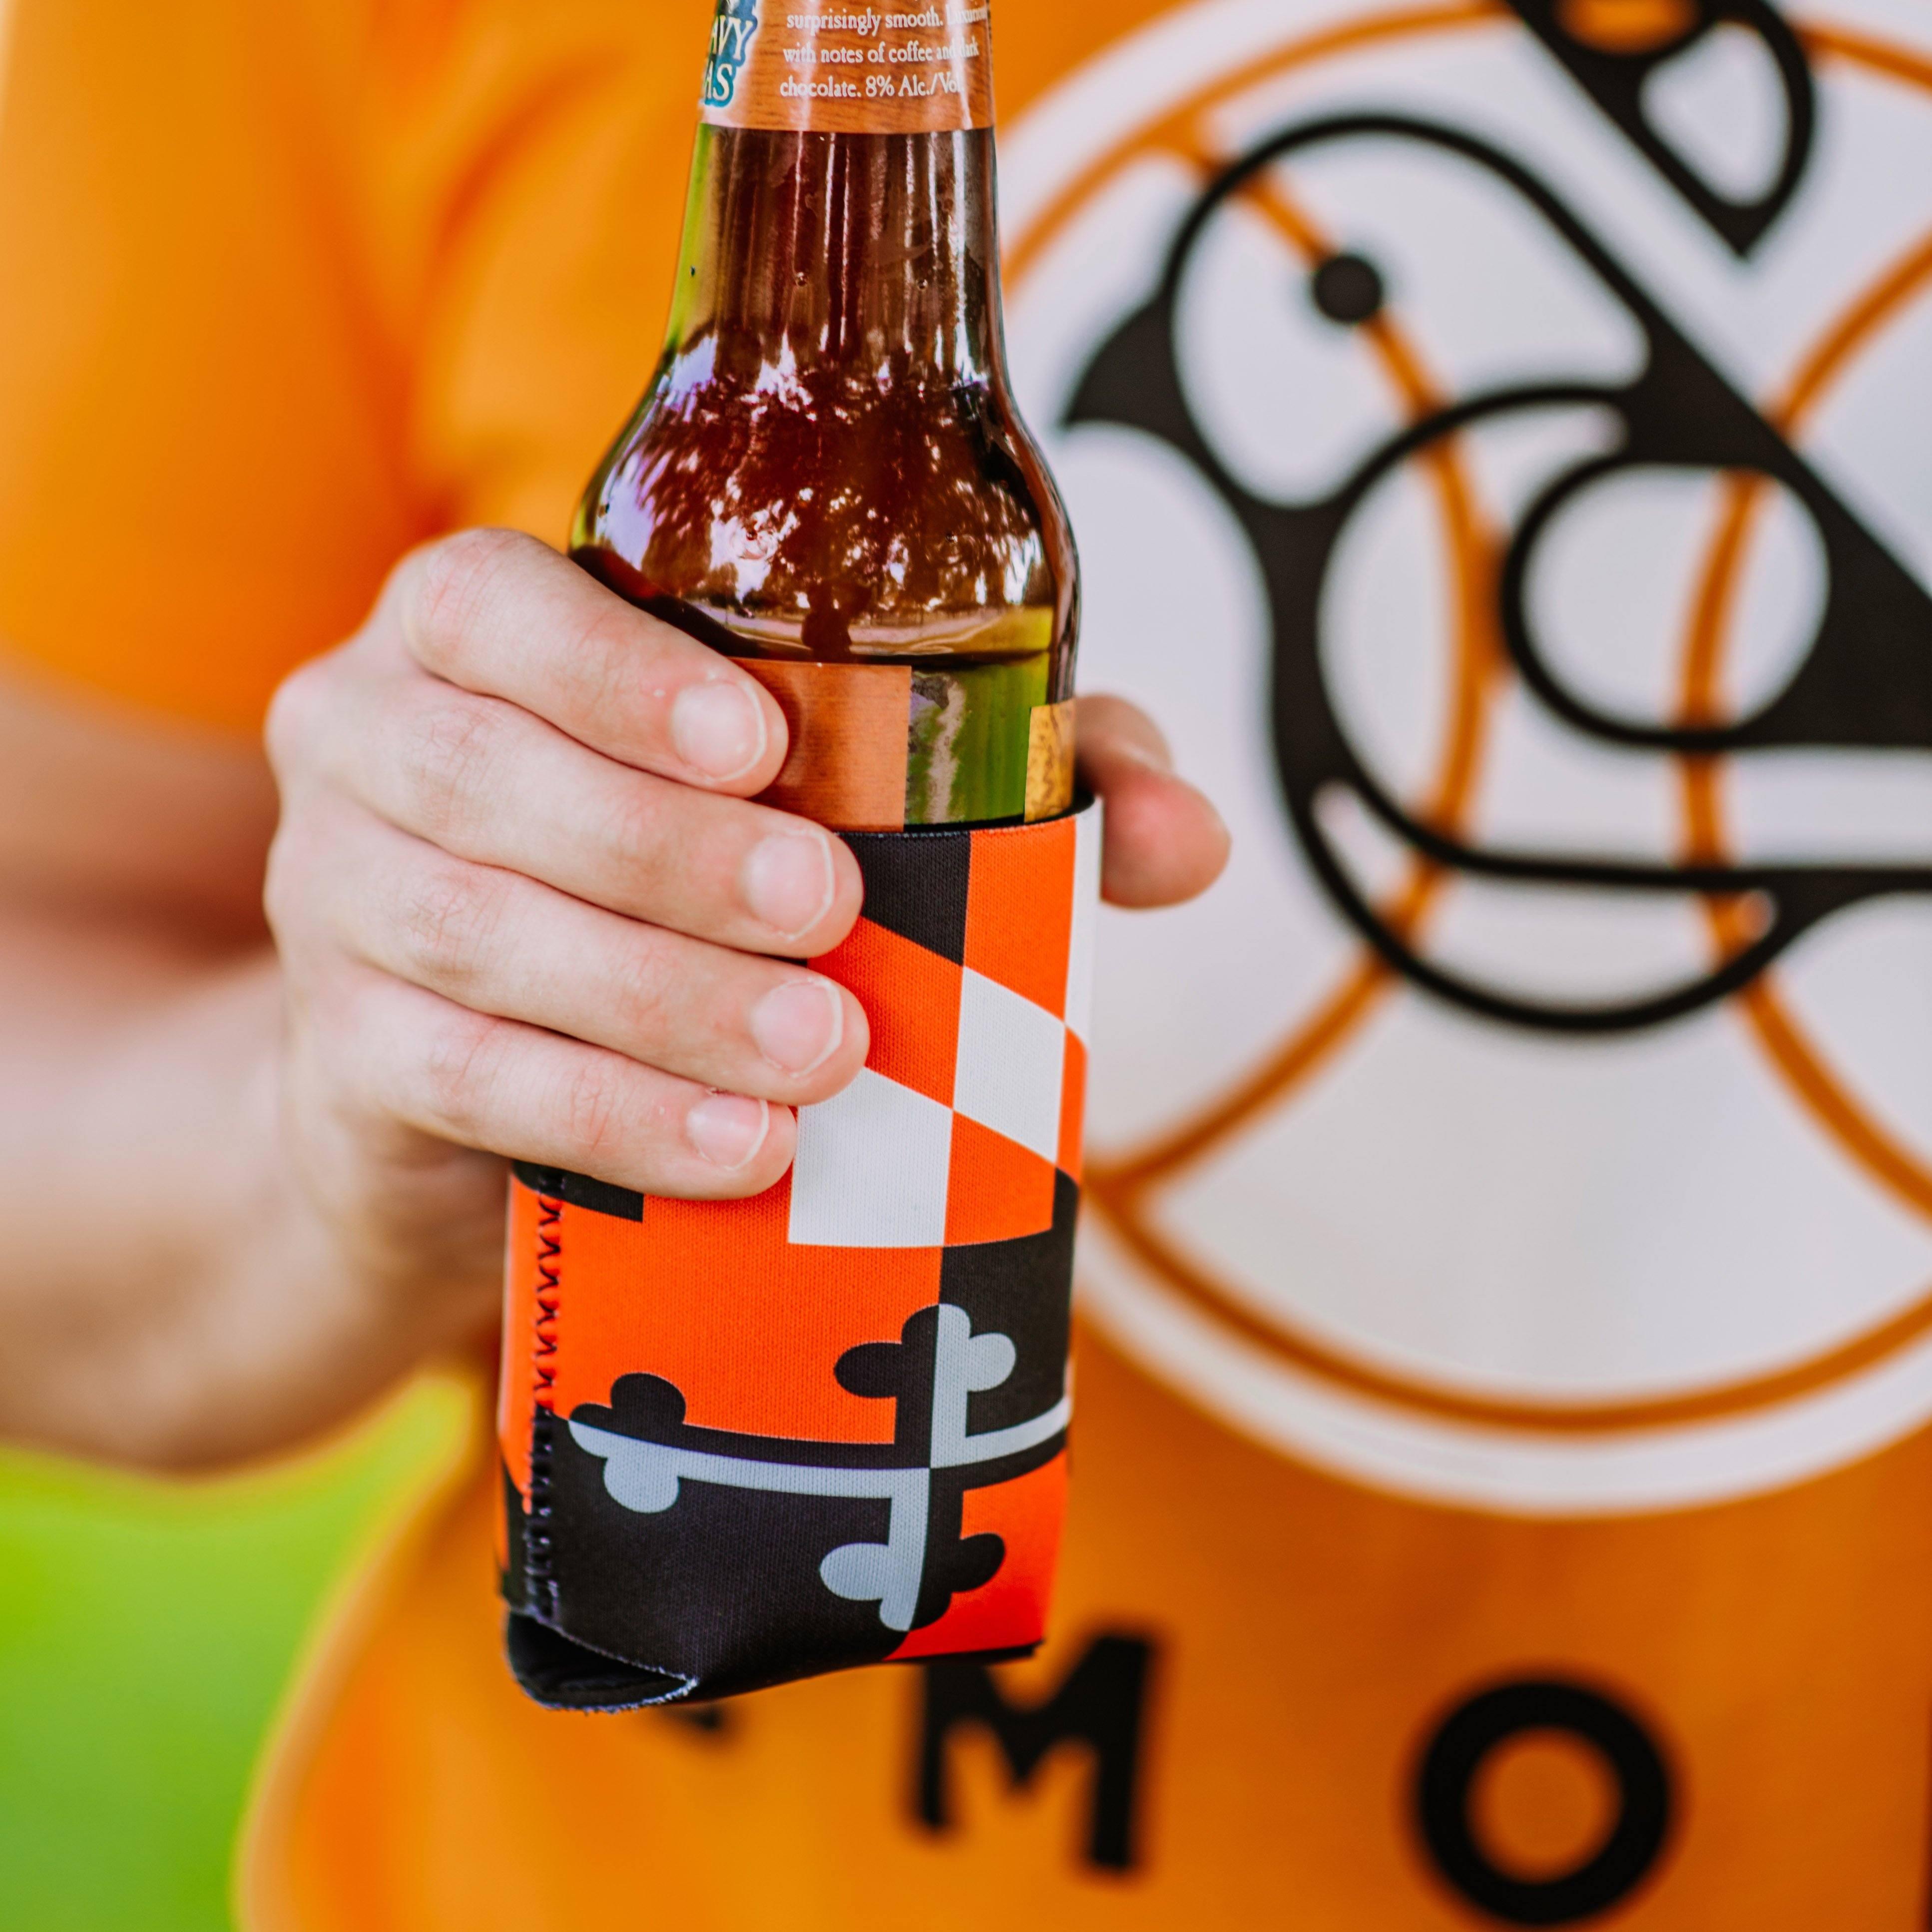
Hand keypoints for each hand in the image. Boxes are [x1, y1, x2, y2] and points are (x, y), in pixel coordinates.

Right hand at [264, 530, 1227, 1320]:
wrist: (479, 1077)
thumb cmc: (683, 892)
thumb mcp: (829, 801)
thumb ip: (1010, 777)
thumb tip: (1186, 839)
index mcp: (475, 639)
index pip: (492, 604)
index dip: (609, 666)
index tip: (760, 738)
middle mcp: (372, 745)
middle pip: (484, 775)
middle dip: (666, 850)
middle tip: (831, 917)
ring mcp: (333, 903)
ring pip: (466, 931)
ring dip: (658, 999)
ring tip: (819, 1059)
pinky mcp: (346, 1057)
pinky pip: (457, 1077)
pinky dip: (607, 1117)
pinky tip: (739, 1154)